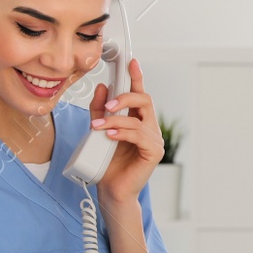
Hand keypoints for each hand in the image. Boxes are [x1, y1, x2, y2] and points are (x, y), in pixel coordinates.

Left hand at [89, 56, 164, 206]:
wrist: (111, 190)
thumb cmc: (106, 163)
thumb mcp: (98, 131)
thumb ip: (99, 110)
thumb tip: (101, 88)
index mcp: (138, 120)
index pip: (139, 94)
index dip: (136, 77)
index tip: (131, 62)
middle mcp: (149, 127)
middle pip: (144, 100)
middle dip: (125, 97)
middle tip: (108, 105)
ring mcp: (154, 140)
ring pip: (137, 119)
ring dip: (115, 120)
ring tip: (98, 126)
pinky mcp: (154, 152)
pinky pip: (139, 135)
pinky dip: (123, 133)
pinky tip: (110, 135)